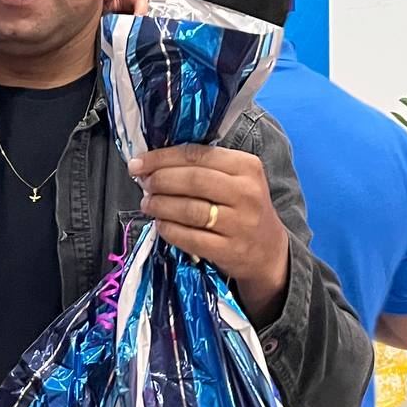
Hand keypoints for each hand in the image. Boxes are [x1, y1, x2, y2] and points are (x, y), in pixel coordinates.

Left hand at [131, 144, 290, 326]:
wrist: (268, 251)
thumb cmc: (243, 208)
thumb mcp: (235, 179)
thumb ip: (202, 167)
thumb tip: (151, 164)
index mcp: (246, 166)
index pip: (197, 155)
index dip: (161, 158)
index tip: (138, 163)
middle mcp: (246, 192)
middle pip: (192, 180)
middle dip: (159, 181)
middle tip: (144, 185)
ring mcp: (240, 223)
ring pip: (189, 209)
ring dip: (160, 205)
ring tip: (148, 204)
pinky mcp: (230, 250)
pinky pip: (189, 237)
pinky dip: (169, 229)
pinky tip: (161, 224)